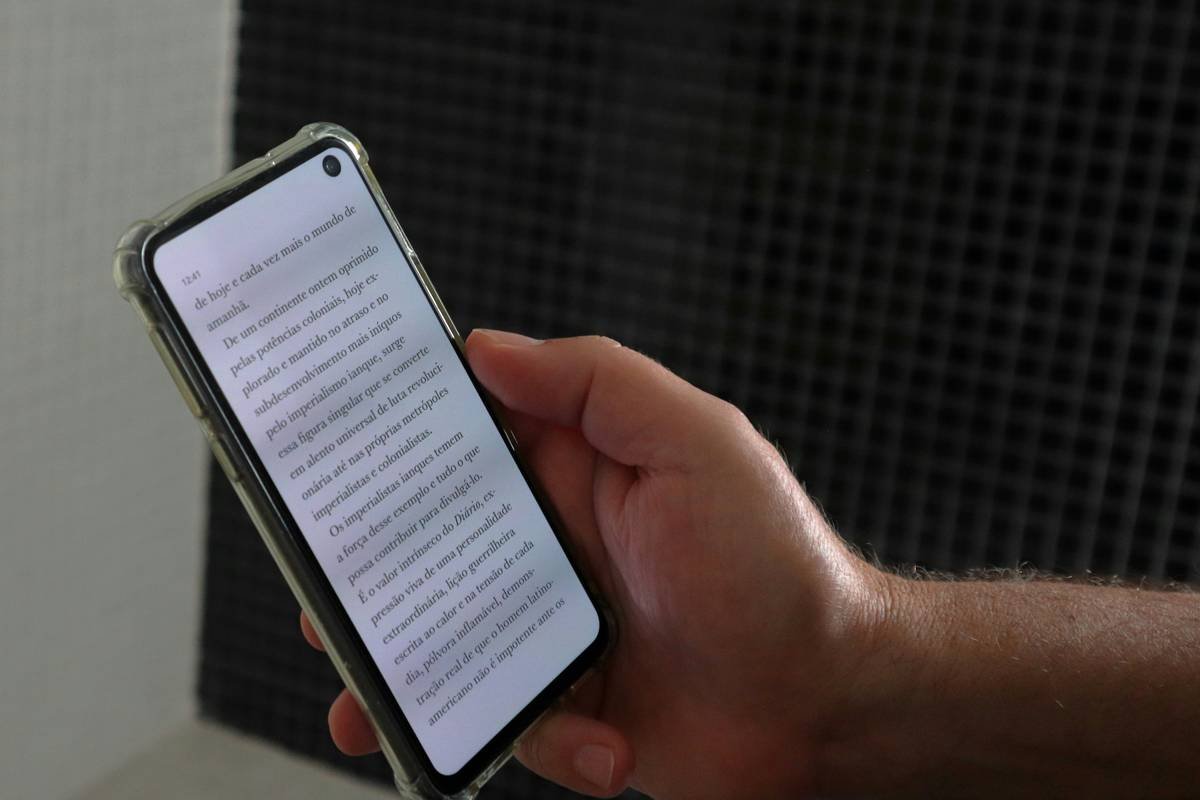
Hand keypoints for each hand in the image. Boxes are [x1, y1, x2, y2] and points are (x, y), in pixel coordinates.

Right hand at [301, 331, 887, 797]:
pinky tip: (602, 748)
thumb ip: (597, 382)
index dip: (392, 445)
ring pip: (450, 642)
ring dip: (407, 675)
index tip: (326, 458)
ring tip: (362, 705)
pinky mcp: (571, 703)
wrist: (832, 701)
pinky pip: (514, 720)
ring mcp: (557, 628)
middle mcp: (554, 546)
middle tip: (322, 599)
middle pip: (433, 550)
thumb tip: (486, 348)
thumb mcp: (697, 442)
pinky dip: (544, 741)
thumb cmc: (777, 561)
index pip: (462, 443)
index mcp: (574, 470)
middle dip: (372, 576)